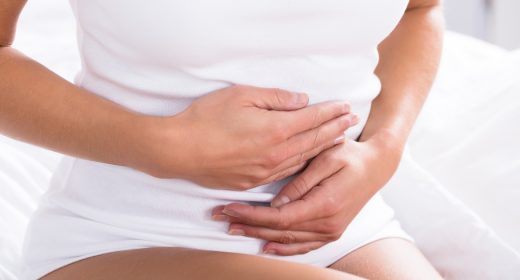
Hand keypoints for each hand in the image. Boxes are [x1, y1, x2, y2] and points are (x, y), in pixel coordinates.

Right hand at [140, 84, 357, 189]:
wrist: (178, 150)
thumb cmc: (206, 118)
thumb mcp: (240, 95)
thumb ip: (275, 98)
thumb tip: (300, 101)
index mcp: (274, 129)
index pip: (312, 118)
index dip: (331, 111)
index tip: (345, 106)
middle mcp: (275, 154)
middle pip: (314, 140)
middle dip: (335, 128)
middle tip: (352, 121)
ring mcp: (265, 171)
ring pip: (303, 159)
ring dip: (323, 147)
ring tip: (338, 139)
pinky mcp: (252, 182)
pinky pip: (286, 172)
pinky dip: (303, 163)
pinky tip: (309, 158)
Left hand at [211, 135, 401, 254]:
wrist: (377, 165)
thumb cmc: (351, 155)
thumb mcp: (327, 158)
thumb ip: (302, 181)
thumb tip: (278, 201)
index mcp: (325, 204)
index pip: (280, 217)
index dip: (252, 215)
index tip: (230, 208)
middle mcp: (328, 224)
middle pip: (280, 232)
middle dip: (249, 225)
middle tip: (224, 219)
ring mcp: (331, 230)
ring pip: (290, 241)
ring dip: (261, 237)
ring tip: (237, 229)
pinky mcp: (331, 231)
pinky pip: (304, 246)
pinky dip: (284, 248)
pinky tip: (267, 247)